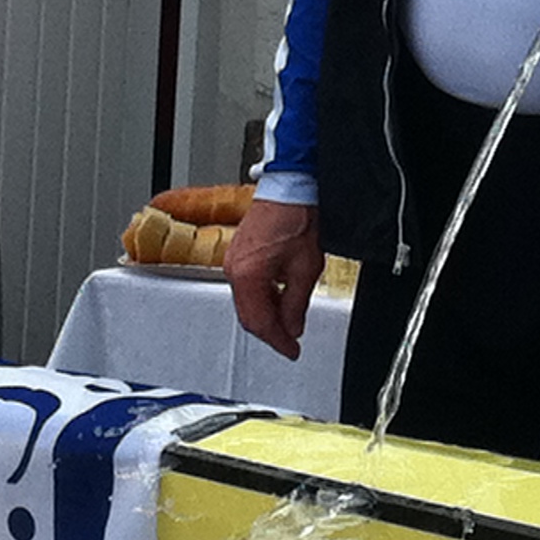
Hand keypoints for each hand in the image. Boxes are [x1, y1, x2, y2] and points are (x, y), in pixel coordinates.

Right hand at [227, 197, 325, 359]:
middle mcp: (234, 270)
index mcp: (247, 275)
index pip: (259, 322)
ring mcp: (233, 261)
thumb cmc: (295, 218)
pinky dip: (262, 299)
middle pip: (248, 315)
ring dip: (267, 315)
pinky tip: (279, 300)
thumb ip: (296, 304)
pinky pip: (246, 287)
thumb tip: (293, 327)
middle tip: (290, 341)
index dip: (278, 341)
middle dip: (271, 331)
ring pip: (247, 303)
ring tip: (289, 322)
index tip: (291, 350)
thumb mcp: (306, 268)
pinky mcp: (238, 255)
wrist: (290, 189)